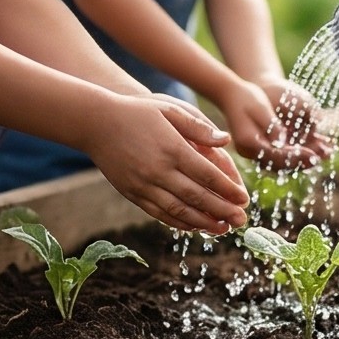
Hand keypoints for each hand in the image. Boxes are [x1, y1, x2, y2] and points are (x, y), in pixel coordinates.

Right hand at [84, 93, 249, 233]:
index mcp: (172, 149)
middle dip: (222, 211)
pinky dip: (179, 222)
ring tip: (223, 229)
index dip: (228, 190)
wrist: (95, 122)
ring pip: (179, 210)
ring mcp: (144, 184)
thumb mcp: (169, 109)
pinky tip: (194, 226)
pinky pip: (159, 213)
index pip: (207, 175)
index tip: (244, 200)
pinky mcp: (132, 193)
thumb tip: (226, 140)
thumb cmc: (137, 112)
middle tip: (241, 221)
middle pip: (197, 197)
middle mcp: (158, 170)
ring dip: (203, 223)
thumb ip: (198, 127)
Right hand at [218, 79, 331, 170]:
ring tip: (319, 157)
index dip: (296, 157)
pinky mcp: (260, 149)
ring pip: (281, 164)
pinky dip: (295, 156)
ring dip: (301, 162)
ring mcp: (254, 153)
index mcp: (248, 143)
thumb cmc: (246, 98)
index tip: (313, 155)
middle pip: (279, 164)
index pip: (276, 156)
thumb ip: (272, 126)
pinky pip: (279, 157)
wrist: (231, 95)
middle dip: (301, 162)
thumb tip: (283, 141)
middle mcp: (250, 152)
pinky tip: (310, 152)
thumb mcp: (260, 108)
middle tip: (320, 159)